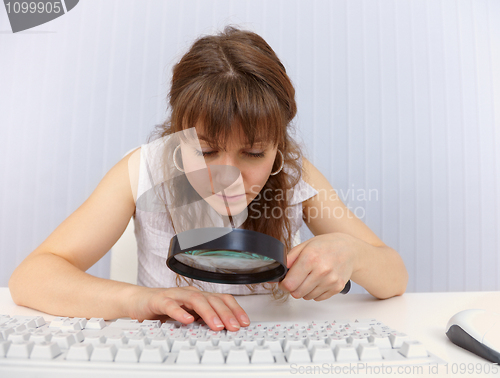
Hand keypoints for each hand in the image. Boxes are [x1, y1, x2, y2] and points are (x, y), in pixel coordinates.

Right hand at [128, 286, 249, 330]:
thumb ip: (204, 321)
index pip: (222, 299)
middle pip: (212, 299)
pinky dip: (180, 312)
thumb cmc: (166, 308)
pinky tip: (187, 320)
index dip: (235, 309)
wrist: (139, 302)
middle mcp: (190, 294)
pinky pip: (170, 305)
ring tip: (216, 325)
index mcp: (200, 297)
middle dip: (226, 313)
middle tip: (234, 327)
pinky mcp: (159, 300)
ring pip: (195, 300)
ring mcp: (175, 296)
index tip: (245, 323)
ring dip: (208, 313)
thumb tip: (225, 331)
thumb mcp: (189, 316)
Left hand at [278, 232, 355, 300]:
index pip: (290, 283)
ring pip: (307, 297)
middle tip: (296, 279)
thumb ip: (288, 259)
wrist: (349, 249)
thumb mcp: (304, 245)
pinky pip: (318, 298)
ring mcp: (331, 280)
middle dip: (293, 288)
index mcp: (310, 258)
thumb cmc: (326, 245)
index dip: (283, 284)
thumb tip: (276, 272)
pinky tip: (318, 281)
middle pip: (297, 293)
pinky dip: (315, 292)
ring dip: (304, 290)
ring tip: (309, 277)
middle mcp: (322, 270)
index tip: (284, 282)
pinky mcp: (337, 288)